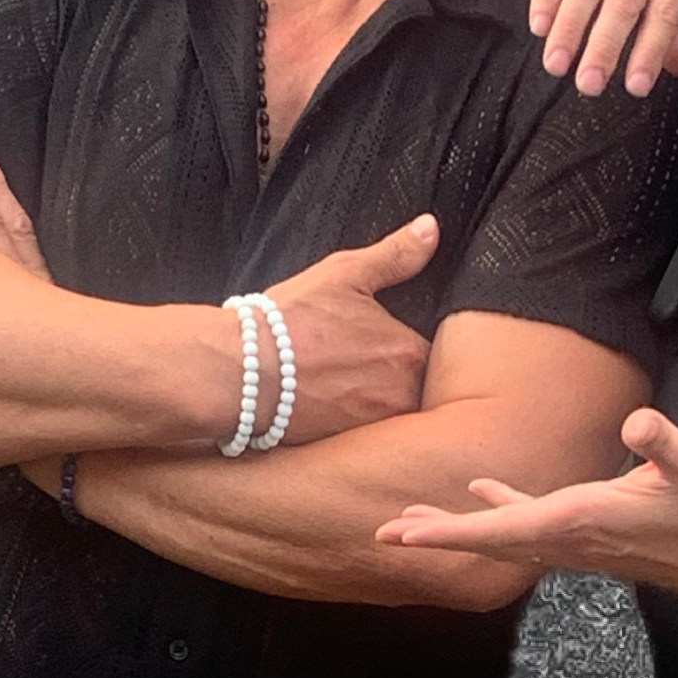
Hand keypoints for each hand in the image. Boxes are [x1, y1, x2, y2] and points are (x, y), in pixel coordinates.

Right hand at [259, 216, 436, 443]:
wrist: (238, 372)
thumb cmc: (290, 321)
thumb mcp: (345, 274)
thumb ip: (396, 254)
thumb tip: (431, 228)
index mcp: (409, 354)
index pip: (439, 356)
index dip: (416, 347)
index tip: (393, 341)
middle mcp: (400, 397)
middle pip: (420, 390)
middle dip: (400, 378)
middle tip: (367, 363)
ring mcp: (374, 429)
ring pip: (393, 415)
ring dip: (379, 403)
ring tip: (348, 384)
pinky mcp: (346, 449)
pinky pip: (366, 440)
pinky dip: (355, 424)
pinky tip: (332, 405)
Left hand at [376, 407, 677, 601]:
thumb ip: (664, 445)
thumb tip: (636, 423)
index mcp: (584, 520)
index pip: (504, 531)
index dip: (452, 531)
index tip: (405, 536)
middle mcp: (573, 538)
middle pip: (491, 541)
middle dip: (438, 536)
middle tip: (383, 533)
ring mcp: (580, 540)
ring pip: (505, 535)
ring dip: (460, 526)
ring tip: (413, 518)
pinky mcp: (592, 532)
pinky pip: (532, 524)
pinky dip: (502, 507)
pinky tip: (485, 488)